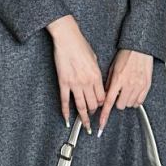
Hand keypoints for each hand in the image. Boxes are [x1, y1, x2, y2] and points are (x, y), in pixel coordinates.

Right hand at [46, 16, 104, 132]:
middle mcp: (87, 82)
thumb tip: (96, 80)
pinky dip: (66, 112)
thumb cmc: (80, 45)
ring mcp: (75, 84)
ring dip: (83, 118)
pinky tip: (67, 120)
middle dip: (92, 112)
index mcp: (96, 76)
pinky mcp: (63, 82)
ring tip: (85, 127)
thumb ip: (96, 72)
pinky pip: (65, 101)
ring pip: (80, 106)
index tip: (99, 107)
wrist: (67, 39)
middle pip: (92, 104)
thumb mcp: (94, 58)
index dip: (101, 104)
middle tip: (91, 117)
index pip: (102, 97)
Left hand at [98, 48, 152, 133]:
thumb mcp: (113, 68)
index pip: (109, 102)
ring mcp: (138, 86)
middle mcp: (128, 84)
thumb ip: (109, 83)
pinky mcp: (146, 86)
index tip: (101, 124)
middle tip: (118, 94)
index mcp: (118, 79)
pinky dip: (135, 100)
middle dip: (117, 102)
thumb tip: (105, 95)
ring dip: (126, 101)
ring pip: (130, 104)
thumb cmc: (126, 56)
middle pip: (120, 105)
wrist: (140, 49)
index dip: (104, 115)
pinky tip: (133, 92)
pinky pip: (139, 101)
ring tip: (126, 90)